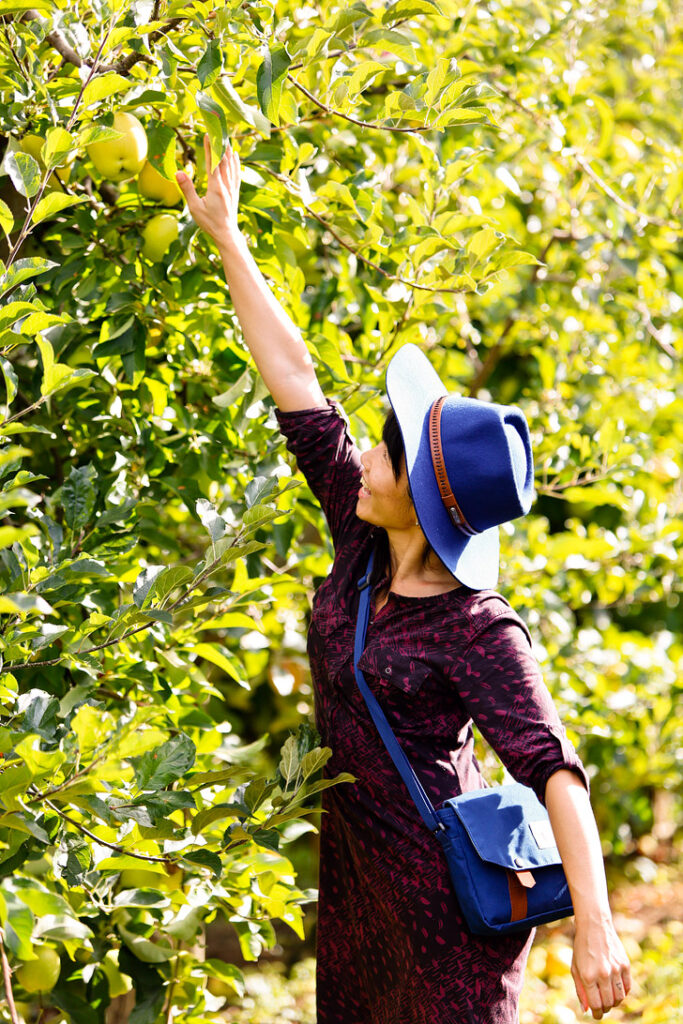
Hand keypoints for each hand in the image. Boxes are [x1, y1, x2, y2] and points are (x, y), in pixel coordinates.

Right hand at [176, 134, 240, 249]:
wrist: (227, 234)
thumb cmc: (209, 223)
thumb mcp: (194, 207)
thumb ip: (187, 189)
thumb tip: (178, 172)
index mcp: (216, 187)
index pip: (212, 162)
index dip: (210, 147)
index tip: (207, 134)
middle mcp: (226, 185)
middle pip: (223, 160)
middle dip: (220, 144)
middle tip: (217, 129)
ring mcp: (232, 188)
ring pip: (232, 165)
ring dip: (228, 150)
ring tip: (226, 137)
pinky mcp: (235, 192)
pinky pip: (236, 173)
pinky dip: (236, 162)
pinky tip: (236, 156)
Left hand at [571, 915, 631, 1018]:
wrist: (594, 925)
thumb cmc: (582, 948)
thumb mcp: (575, 968)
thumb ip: (580, 990)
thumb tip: (586, 1010)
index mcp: (588, 976)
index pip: (596, 1005)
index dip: (596, 1013)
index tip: (596, 1014)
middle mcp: (603, 974)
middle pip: (609, 1003)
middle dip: (605, 1008)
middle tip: (602, 1007)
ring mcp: (616, 969)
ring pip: (620, 998)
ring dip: (614, 1002)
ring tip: (608, 998)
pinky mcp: (625, 964)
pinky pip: (628, 987)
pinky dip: (623, 992)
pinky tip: (616, 989)